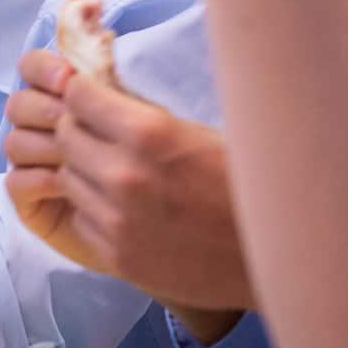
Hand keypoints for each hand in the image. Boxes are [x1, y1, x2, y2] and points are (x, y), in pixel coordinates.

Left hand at [4, 50, 252, 340]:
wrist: (282, 254)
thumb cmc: (250, 183)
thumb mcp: (203, 130)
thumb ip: (147, 115)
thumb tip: (105, 90)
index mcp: (149, 132)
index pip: (77, 95)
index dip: (85, 94)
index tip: (95, 98)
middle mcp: (125, 175)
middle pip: (65, 136)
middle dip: (80, 130)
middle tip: (104, 135)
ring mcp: (118, 220)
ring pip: (68, 178)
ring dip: (85, 171)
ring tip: (118, 173)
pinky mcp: (118, 257)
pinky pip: (82, 218)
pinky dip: (95, 209)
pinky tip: (126, 208)